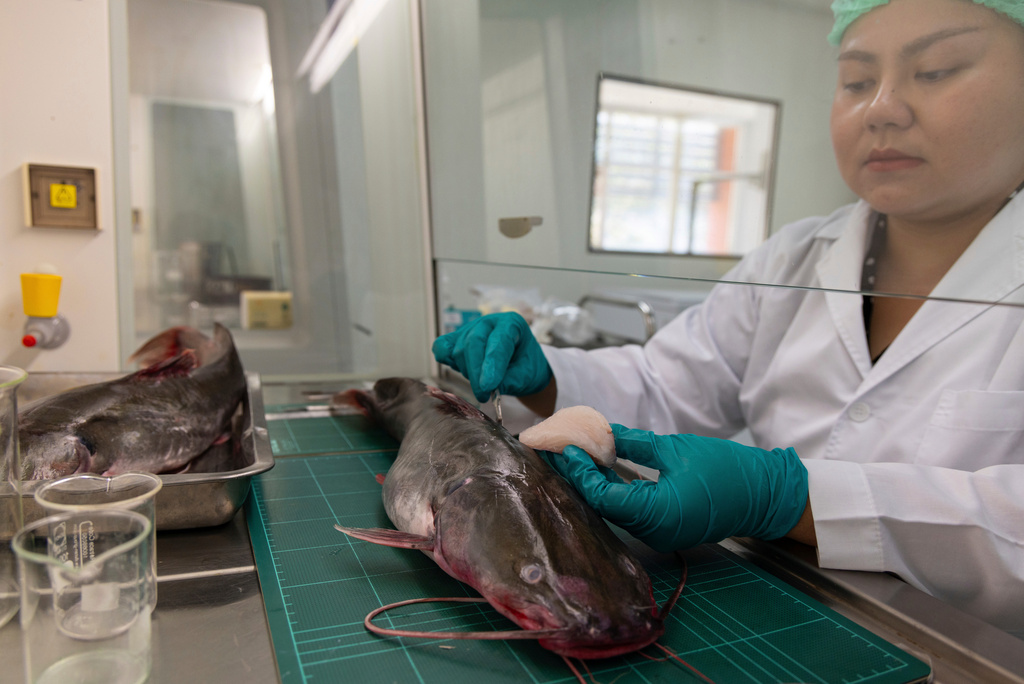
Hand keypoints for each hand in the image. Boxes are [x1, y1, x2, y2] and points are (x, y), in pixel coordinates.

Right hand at [432, 312, 551, 402]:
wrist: (520, 366)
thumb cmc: (525, 368)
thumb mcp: (526, 376)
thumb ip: (509, 380)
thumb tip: (485, 387)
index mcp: (512, 323)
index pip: (498, 341)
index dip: (492, 364)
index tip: (488, 386)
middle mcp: (489, 322)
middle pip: (474, 342)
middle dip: (476, 372)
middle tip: (483, 395)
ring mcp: (470, 328)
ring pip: (459, 348)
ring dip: (468, 372)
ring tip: (482, 387)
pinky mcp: (456, 339)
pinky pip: (442, 346)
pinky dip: (446, 360)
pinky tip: (461, 372)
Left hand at [542, 424, 807, 552]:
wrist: (766, 495)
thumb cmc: (727, 470)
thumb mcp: (676, 449)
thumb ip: (635, 444)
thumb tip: (603, 433)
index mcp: (656, 513)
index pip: (603, 495)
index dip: (580, 472)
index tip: (565, 448)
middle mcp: (654, 532)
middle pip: (603, 506)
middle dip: (580, 478)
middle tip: (559, 452)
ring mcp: (660, 534)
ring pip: (615, 510)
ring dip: (595, 485)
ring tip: (574, 458)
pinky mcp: (665, 530)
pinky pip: (631, 512)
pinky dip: (613, 492)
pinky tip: (601, 471)